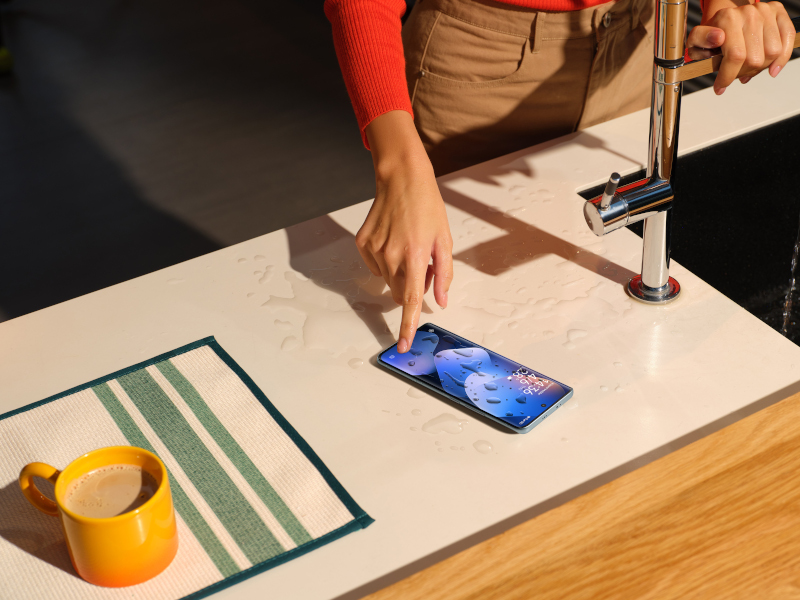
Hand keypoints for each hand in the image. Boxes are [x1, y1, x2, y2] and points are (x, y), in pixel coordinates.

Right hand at [360, 111, 452, 352]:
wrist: (401, 179)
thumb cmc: (427, 207)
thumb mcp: (444, 240)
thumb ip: (444, 274)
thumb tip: (441, 301)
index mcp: (414, 256)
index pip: (411, 300)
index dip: (407, 325)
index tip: (403, 345)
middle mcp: (391, 256)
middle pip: (399, 294)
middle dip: (411, 288)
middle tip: (422, 264)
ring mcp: (373, 250)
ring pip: (388, 280)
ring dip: (399, 272)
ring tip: (408, 246)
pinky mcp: (362, 243)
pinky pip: (375, 266)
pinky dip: (386, 261)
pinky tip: (393, 240)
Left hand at [687, 0, 794, 93]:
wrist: (726, 16)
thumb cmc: (712, 33)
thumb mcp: (696, 39)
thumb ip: (700, 40)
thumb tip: (718, 38)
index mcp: (727, 19)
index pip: (736, 55)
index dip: (728, 76)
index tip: (720, 87)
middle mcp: (749, 13)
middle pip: (754, 58)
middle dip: (742, 73)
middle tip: (734, 74)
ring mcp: (765, 12)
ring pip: (772, 53)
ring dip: (760, 68)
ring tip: (747, 68)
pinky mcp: (778, 12)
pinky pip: (788, 39)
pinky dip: (782, 58)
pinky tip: (772, 69)